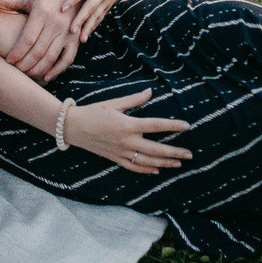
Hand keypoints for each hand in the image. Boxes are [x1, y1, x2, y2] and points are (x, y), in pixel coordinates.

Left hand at [1, 0, 79, 80]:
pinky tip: (46, 77)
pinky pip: (67, 58)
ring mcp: (68, 31)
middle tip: (16, 71)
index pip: (28, 38)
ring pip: (51, 56)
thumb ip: (6, 1)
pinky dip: (57, 70)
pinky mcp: (76, 38)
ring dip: (38, 69)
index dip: (17, 52)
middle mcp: (56, 22)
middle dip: (26, 64)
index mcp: (42, 12)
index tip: (8, 61)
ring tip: (27, 75)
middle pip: (38, 50)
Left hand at [48, 0, 131, 39]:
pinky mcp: (108, 5)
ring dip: (88, 27)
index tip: (62, 9)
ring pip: (96, 15)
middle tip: (71, 30)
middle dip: (81, 18)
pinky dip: (93, 26)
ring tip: (80, 39)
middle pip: (91, 6)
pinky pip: (100, 17)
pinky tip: (85, 36)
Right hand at [65, 89, 191, 173]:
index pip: (156, 126)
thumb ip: (134, 100)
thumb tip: (150, 92)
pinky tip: (156, 170)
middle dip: (174, 152)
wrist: (72, 127)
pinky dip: (146, 170)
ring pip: (147, 162)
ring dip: (164, 163)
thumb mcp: (114, 103)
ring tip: (178, 164)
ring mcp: (121, 152)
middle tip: (189, 155)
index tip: (187, 126)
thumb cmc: (93, 112)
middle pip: (156, 149)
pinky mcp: (115, 159)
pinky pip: (134, 167)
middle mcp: (127, 141)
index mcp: (128, 125)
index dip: (173, 126)